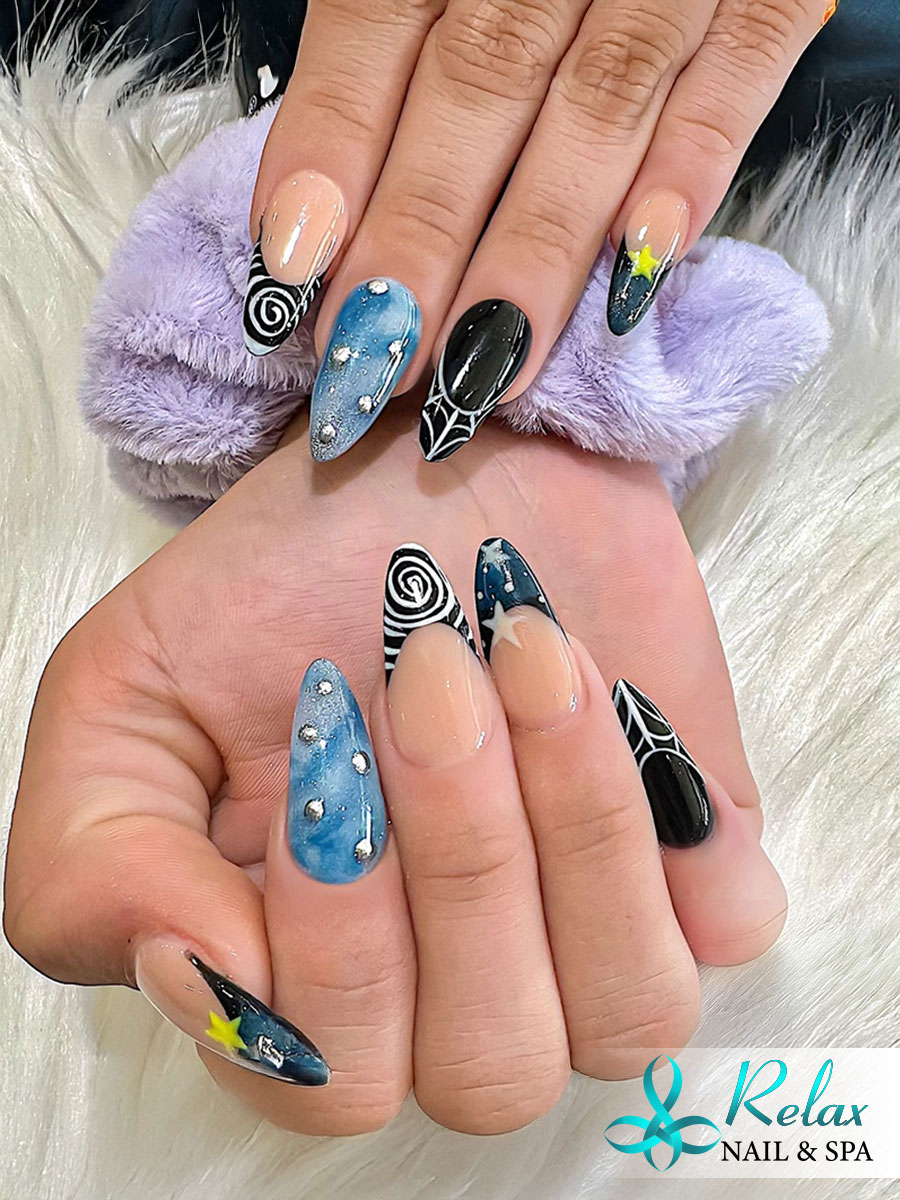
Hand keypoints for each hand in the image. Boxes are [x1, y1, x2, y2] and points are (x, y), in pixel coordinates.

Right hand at [4, 409, 784, 1133]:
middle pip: (483, 1062)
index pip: (329, 1076)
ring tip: (525, 654)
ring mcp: (584, 943)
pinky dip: (665, 808)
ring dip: (570, 823)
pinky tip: (606, 692)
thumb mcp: (123, 694)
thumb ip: (96, 868)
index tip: (319, 723)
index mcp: (302, 980)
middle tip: (428, 667)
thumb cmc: (287, 582)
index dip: (331, 929)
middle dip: (457, 854)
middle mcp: (449, 997)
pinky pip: (725, 924)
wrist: (442, 465)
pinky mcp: (697, 870)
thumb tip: (204, 978)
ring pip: (620, 1016)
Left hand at [246, 0, 831, 458]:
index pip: (377, 19)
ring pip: (595, 104)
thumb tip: (318, 218)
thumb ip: (389, 56)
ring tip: (485, 368)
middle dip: (422, 231)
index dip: (334, 147)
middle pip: (479, 80)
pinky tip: (635, 278)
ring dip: (536, 246)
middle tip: (379, 360)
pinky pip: (735, 80)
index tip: (294, 277)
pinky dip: (689, 173)